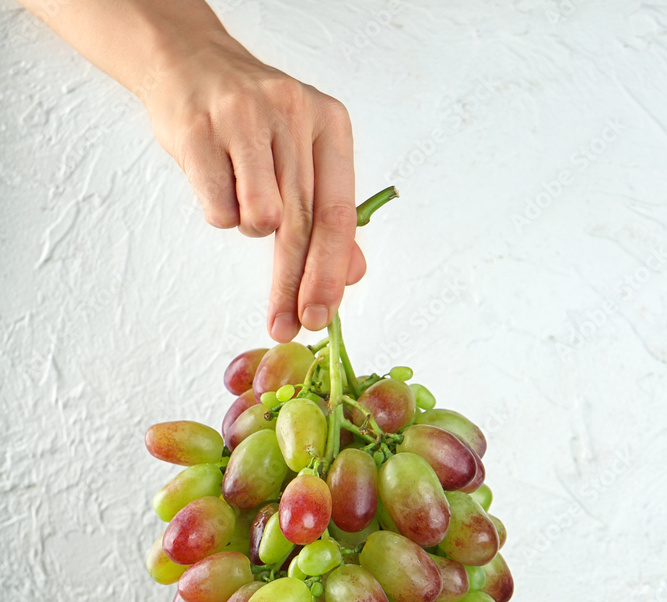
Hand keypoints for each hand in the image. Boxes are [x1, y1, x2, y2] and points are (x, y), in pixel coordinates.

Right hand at [147, 29, 365, 341]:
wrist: (188, 63)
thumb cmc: (249, 120)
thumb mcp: (302, 156)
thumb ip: (328, 214)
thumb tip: (353, 273)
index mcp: (329, 123)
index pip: (338, 215)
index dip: (331, 274)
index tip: (321, 316)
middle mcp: (293, 115)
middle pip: (302, 226)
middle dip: (293, 286)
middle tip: (288, 327)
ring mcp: (245, 119)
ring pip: (259, 219)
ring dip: (249, 226)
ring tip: (239, 194)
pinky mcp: (199, 130)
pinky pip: (218, 209)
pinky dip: (217, 210)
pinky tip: (214, 178)